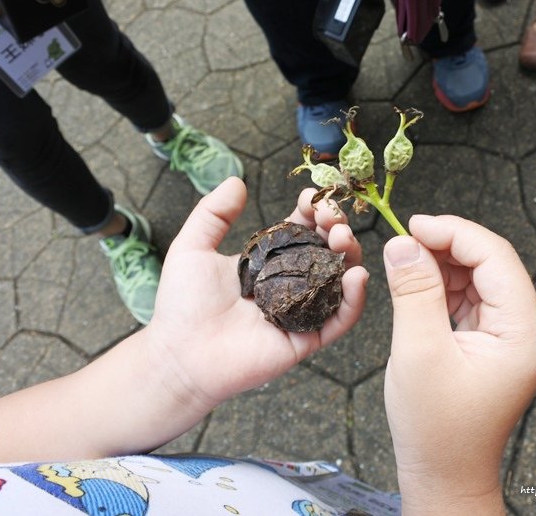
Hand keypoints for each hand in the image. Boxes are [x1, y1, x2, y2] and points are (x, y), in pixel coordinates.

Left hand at [147, 178, 367, 412]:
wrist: (179, 354)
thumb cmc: (182, 304)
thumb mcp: (193, 247)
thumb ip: (213, 213)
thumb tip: (237, 181)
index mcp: (269, 261)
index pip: (303, 230)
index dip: (313, 211)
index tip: (312, 198)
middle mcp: (290, 284)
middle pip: (327, 251)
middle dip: (337, 228)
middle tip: (333, 218)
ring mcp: (301, 311)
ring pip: (340, 282)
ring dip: (351, 256)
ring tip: (344, 239)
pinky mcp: (306, 339)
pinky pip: (340, 320)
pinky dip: (354, 299)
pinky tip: (356, 276)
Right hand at [382, 215, 535, 513]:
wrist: (444, 474)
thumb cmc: (436, 428)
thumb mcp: (419, 352)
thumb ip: (414, 291)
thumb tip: (402, 243)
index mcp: (523, 332)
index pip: (496, 258)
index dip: (454, 232)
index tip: (412, 224)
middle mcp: (524, 330)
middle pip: (490, 264)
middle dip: (447, 246)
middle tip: (403, 239)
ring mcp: (508, 336)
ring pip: (478, 278)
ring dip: (441, 264)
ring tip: (404, 262)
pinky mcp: (489, 343)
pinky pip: (469, 300)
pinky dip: (441, 287)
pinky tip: (416, 283)